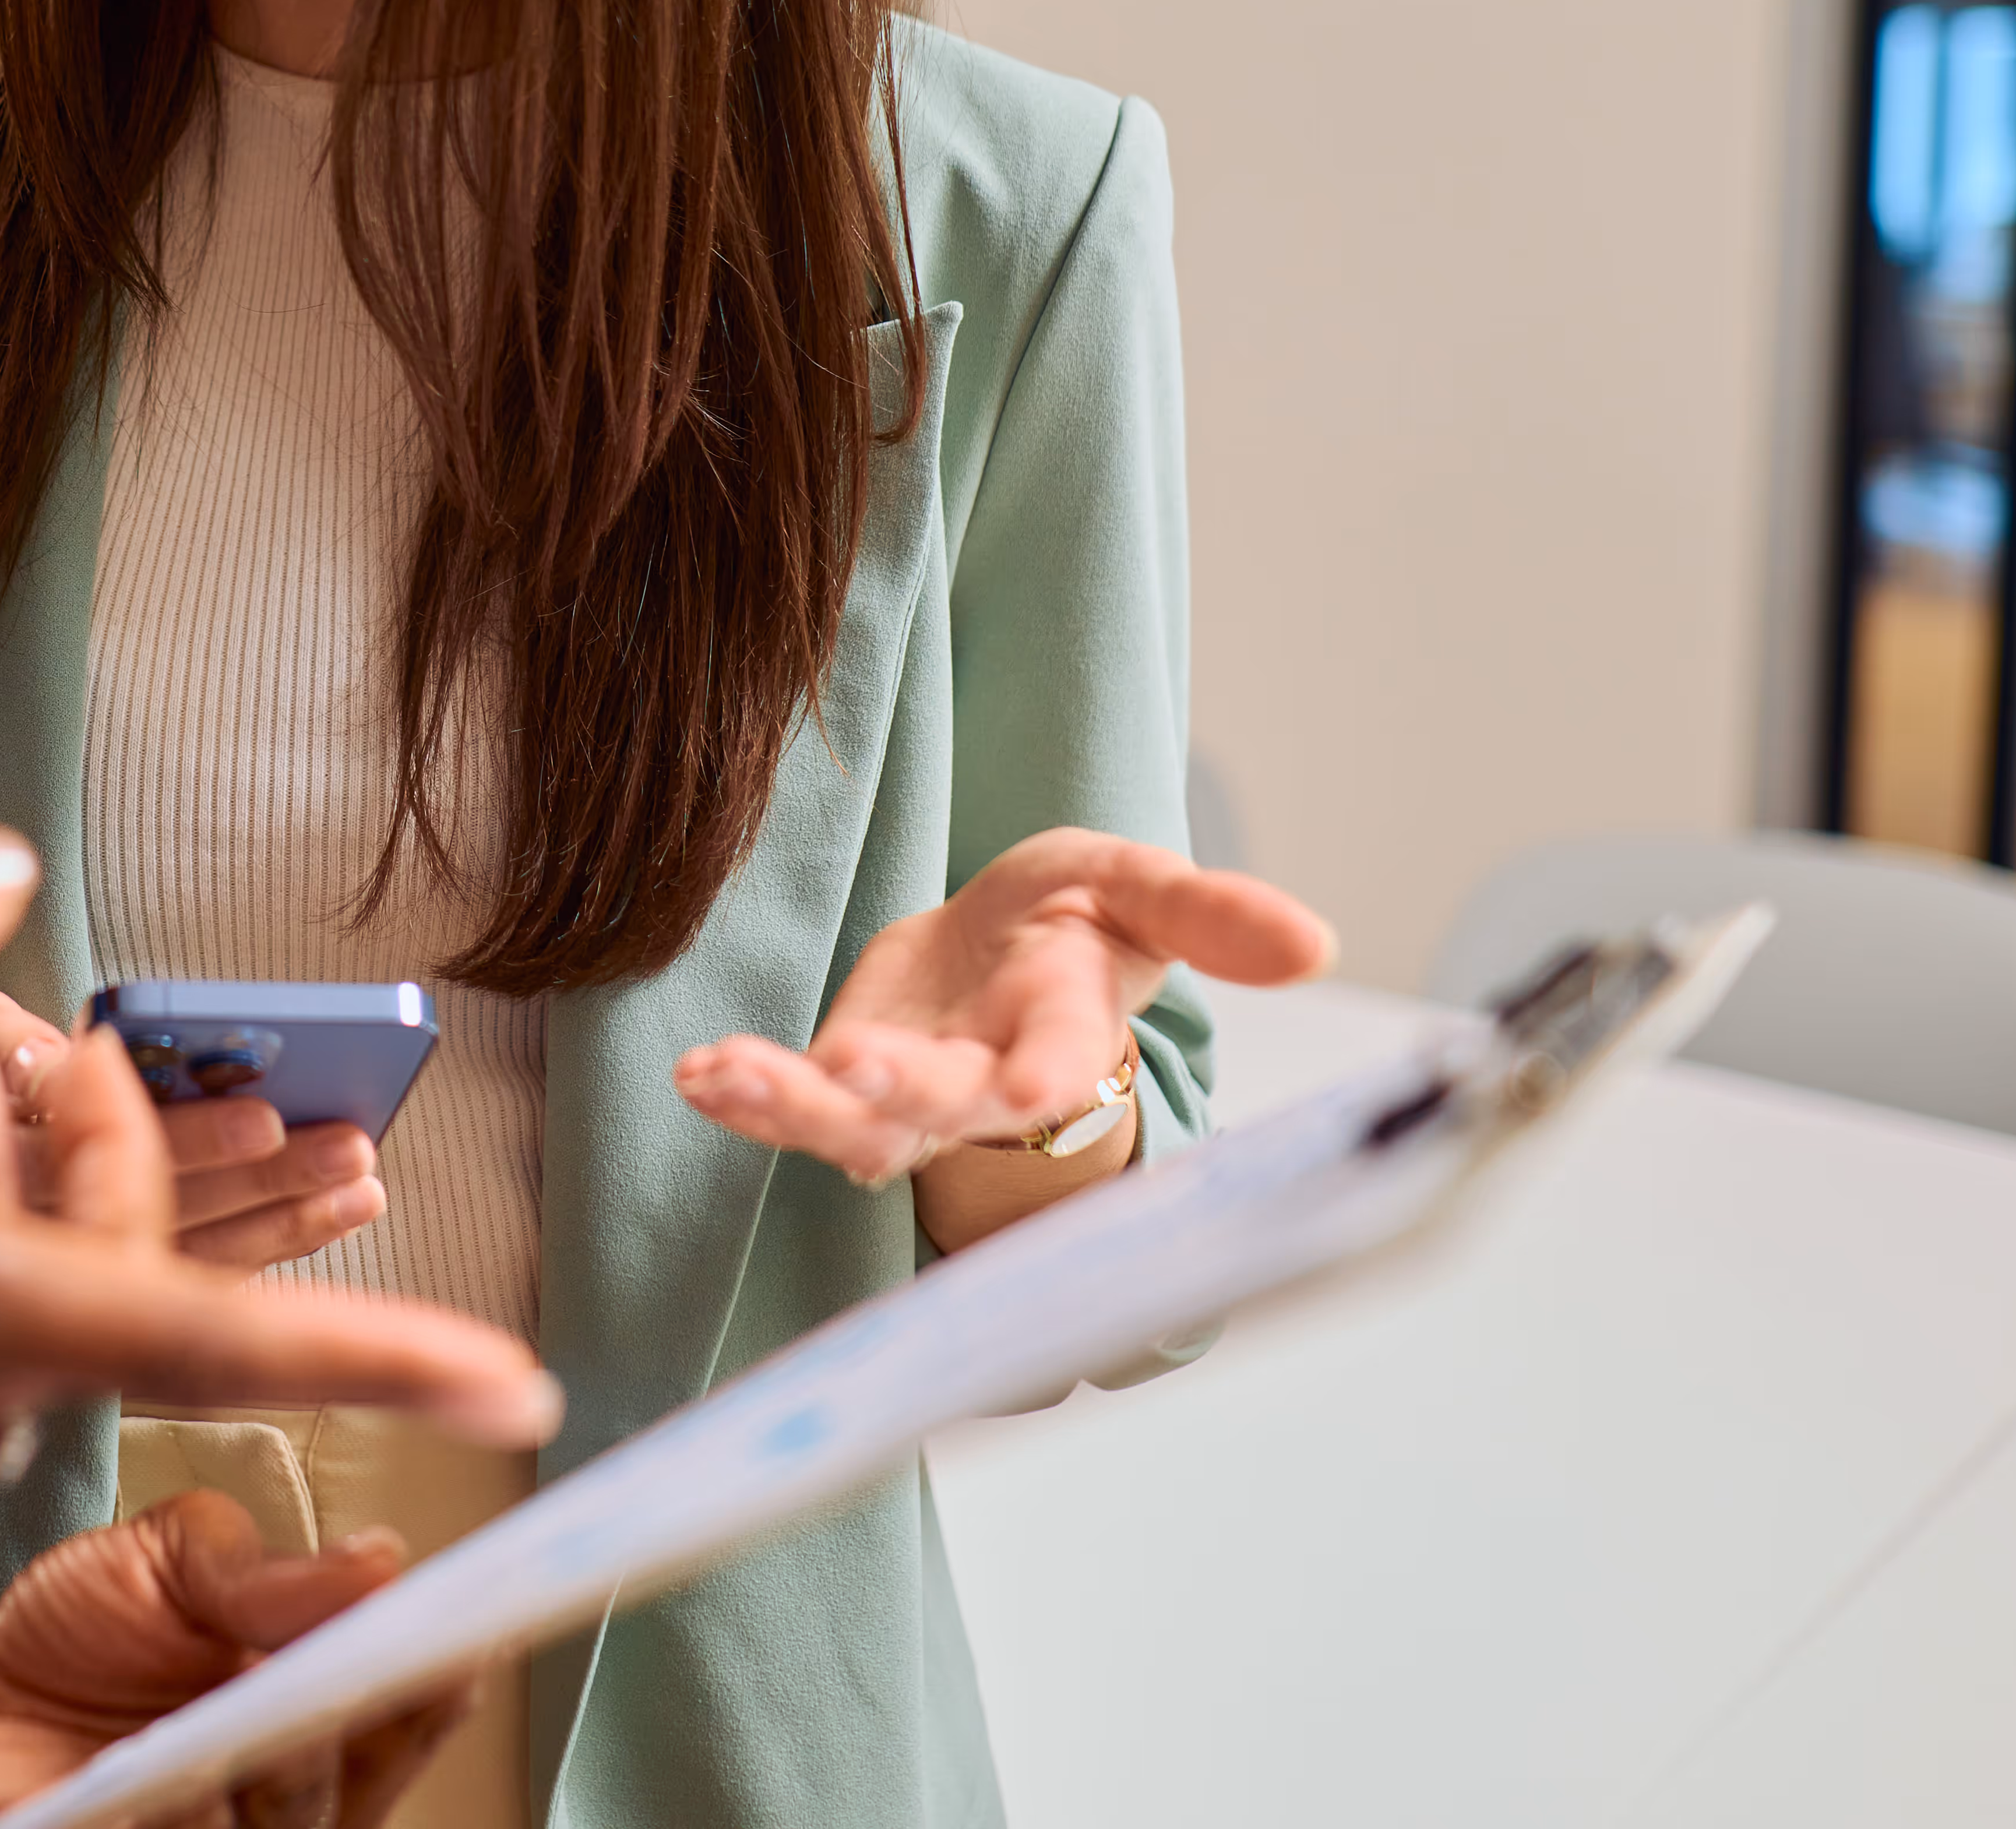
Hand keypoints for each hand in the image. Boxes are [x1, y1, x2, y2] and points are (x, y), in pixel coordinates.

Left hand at [0, 1494, 477, 1828]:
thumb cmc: (85, 1628)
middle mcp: (283, 1797)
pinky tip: (143, 1796)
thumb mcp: (166, 1559)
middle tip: (305, 1680)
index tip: (450, 1641)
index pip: (412, 1707)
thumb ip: (257, 1570)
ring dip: (250, 1792)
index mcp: (319, 1708)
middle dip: (325, 1737)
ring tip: (217, 1749)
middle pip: (339, 1791)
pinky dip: (156, 1822)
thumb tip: (379, 1561)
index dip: (439, 1681)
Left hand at [672, 828, 1332, 1248]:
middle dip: (905, 1091)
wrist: (1006, 951)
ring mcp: (911, 1098)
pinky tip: (699, 1077)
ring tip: (729, 1076)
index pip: (1069, 1064)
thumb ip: (1214, 913)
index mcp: (1067, 1032)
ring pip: (856, 1125)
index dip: (1055, 1078)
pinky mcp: (844, 1089)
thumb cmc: (1078, 921)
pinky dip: (745, 1096)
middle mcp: (988, 1084)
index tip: (1037, 1088)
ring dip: (794, 1104)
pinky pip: (793, 1107)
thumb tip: (1316, 942)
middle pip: (949, 1104)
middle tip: (858, 1066)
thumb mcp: (1142, 890)